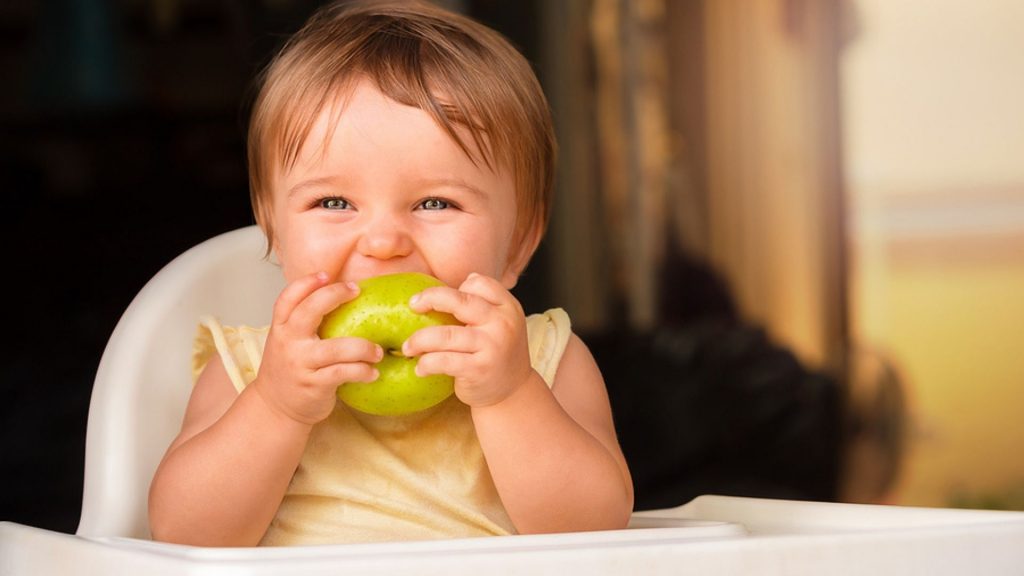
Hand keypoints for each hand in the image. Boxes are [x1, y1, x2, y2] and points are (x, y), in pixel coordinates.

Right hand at [252, 272, 382, 424]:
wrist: (275, 408)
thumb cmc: (291, 369)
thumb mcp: (289, 342)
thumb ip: (305, 323)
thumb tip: (342, 296)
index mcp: (281, 328)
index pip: (287, 298)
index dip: (306, 283)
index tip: (326, 275)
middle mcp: (288, 342)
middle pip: (309, 311)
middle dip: (335, 295)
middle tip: (356, 291)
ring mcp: (300, 363)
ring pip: (336, 348)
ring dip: (363, 347)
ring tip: (378, 352)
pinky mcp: (313, 384)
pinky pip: (343, 372)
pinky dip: (362, 371)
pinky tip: (372, 373)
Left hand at [402, 273, 534, 407]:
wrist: (513, 392)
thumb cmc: (497, 353)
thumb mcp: (500, 324)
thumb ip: (481, 305)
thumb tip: (450, 286)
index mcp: (508, 307)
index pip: (480, 283)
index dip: (458, 288)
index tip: (442, 300)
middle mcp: (502, 323)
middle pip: (459, 300)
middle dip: (430, 299)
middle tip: (413, 306)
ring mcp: (492, 346)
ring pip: (445, 335)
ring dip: (419, 340)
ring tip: (407, 348)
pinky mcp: (479, 369)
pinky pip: (444, 361)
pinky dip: (427, 364)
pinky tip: (420, 368)